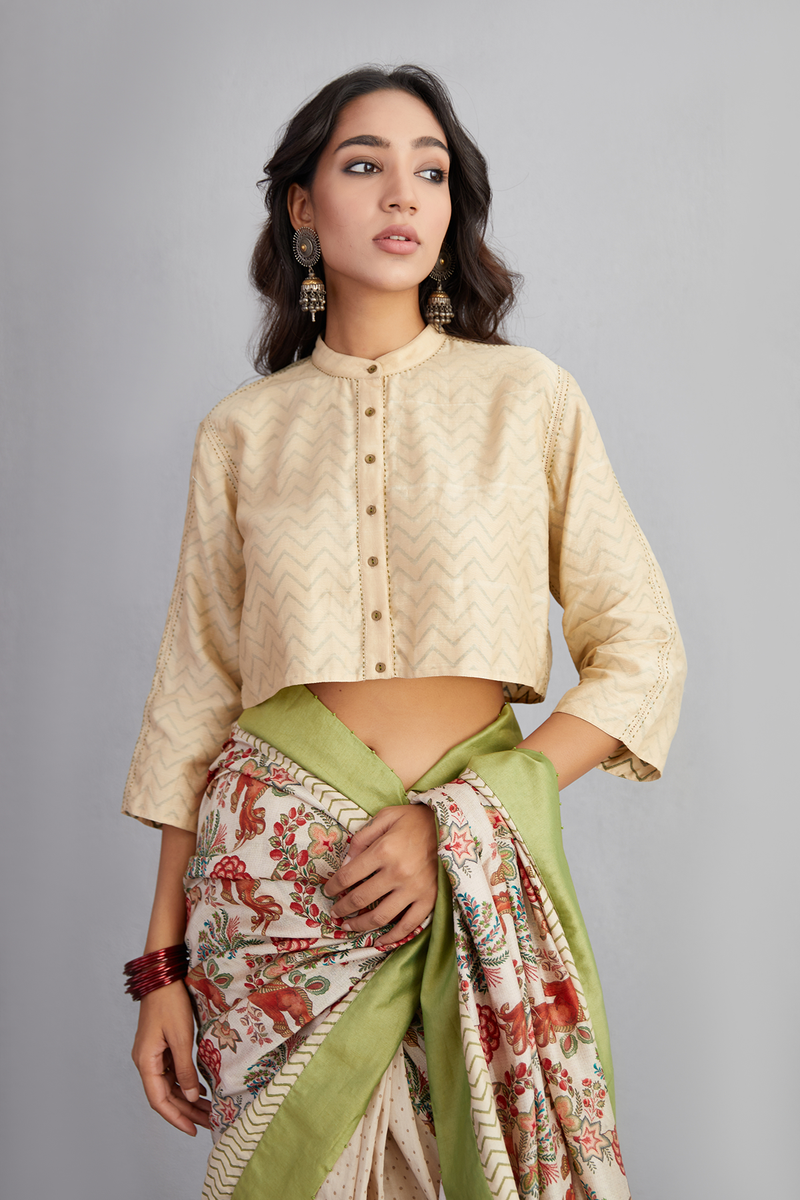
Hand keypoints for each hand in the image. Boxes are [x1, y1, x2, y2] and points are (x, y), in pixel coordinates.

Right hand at [131, 980, 212, 1134]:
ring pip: (169, 1085)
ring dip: (186, 1098)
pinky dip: (185, 1083)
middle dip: (186, 1111)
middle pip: (165, 1095)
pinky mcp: (160, 1045)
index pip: (159, 1100)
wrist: (164, 975)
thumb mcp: (181, 1037)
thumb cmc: (171, 1002)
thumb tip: (189, 1096)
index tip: (193, 1130)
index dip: (176, 1118)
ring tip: (208, 1110)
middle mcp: (145, 1061)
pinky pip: (171, 1072)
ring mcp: (152, 1053)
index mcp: (146, 1061)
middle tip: (208, 1123)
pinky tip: (199, 1089)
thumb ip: (184, 1069)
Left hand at [322, 804, 438, 947]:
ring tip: (348, 926)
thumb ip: (363, 837)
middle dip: (342, 908)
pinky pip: (409, 925)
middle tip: (334, 912)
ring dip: (360, 925)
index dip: (334, 886)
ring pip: (380, 917)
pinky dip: (393, 937)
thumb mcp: (386, 817)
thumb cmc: (416, 820)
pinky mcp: (429, 899)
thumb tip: (346, 862)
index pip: (349, 875)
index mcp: (384, 850)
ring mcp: (414, 889)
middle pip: (361, 899)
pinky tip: (380, 940)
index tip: (328, 891)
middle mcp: (397, 873)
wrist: (453, 825)